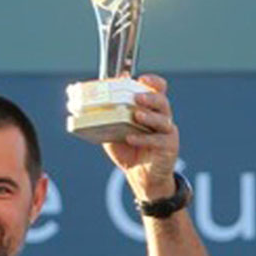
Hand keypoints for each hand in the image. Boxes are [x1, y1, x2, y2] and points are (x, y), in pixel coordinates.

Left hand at [103, 73, 178, 201]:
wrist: (141, 177)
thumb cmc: (129, 151)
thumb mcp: (114, 131)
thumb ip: (107, 116)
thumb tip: (86, 102)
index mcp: (150, 109)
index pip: (159, 89)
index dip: (153, 82)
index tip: (142, 78)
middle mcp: (162, 118)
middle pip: (162, 102)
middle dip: (150, 97)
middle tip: (137, 98)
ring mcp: (167, 133)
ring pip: (164, 119)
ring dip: (150, 116)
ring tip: (137, 116)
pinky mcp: (169, 148)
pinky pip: (158, 140)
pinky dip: (144, 139)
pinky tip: (131, 138)